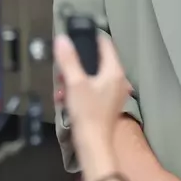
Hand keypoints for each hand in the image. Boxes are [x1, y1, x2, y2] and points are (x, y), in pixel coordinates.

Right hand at [55, 32, 129, 170]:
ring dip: (74, 78)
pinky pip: (92, 89)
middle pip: (96, 61)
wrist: (93, 144)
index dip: (90, 38)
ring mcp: (114, 93)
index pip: (106, 44)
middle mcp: (118, 80)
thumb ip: (69, 59)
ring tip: (62, 86)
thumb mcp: (74, 83)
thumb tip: (62, 38)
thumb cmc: (87, 112)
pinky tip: (66, 98)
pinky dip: (78, 90)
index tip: (75, 36)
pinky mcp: (107, 104)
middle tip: (62, 68)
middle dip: (77, 63)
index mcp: (115, 71)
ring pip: (92, 76)